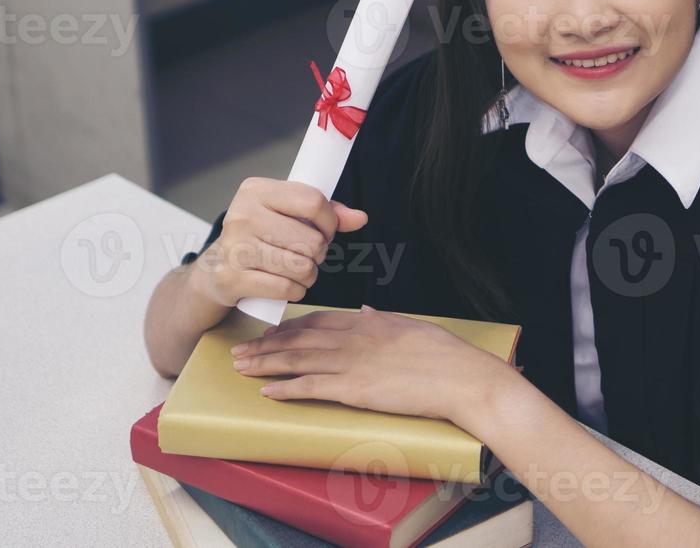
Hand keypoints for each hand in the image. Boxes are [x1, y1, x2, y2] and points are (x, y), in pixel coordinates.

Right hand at [188, 177, 367, 308]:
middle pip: (311, 240)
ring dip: (309, 275)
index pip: (313, 202)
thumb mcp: (289, 214)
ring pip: (301, 266)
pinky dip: (295, 291)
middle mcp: (241, 215)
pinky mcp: (231, 277)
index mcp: (256, 190)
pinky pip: (285, 288)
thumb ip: (328, 213)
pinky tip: (288, 286)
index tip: (325, 231)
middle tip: (308, 255)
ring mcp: (234, 247)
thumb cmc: (260, 237)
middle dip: (319, 253)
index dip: (330, 222)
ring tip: (299, 270)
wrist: (215, 269)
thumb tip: (360, 218)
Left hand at [229, 305, 520, 433]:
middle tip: (240, 349)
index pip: (318, 320)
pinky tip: (268, 390)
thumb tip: (366, 310)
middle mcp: (354, 339)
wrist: (459, 377)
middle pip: (300, 339)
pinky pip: (312, 386)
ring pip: (298, 360)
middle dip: (267, 345)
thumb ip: (383, 319)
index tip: (271, 332)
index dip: (290, 327)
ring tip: (242, 367)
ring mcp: (353, 363)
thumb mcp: (411, 326)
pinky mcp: (355, 388)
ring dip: (266, 363)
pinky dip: (287, 387)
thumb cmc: (444, 355)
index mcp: (368, 323)